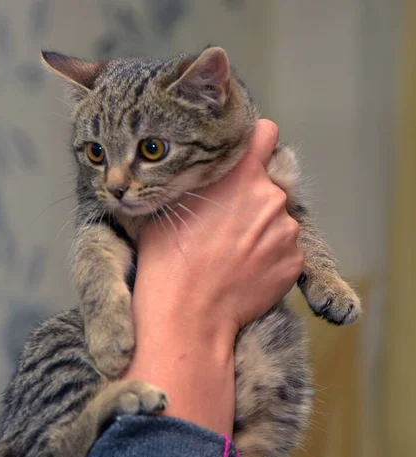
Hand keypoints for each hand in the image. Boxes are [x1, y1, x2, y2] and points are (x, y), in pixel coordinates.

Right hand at [125, 120, 302, 435]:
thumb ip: (199, 179)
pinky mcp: (295, 262)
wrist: (188, 314)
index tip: (247, 159)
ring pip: (278, 221)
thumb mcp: (170, 204)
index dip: (256, 145)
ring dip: (262, 231)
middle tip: (226, 226)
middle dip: (253, 199)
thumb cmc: (168, 260)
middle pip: (270, 185)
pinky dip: (270, 259)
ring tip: (231, 256)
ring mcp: (287, 231)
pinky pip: (285, 251)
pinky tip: (244, 274)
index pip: (266, 134)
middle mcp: (271, 196)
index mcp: (240, 173)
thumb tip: (204, 172)